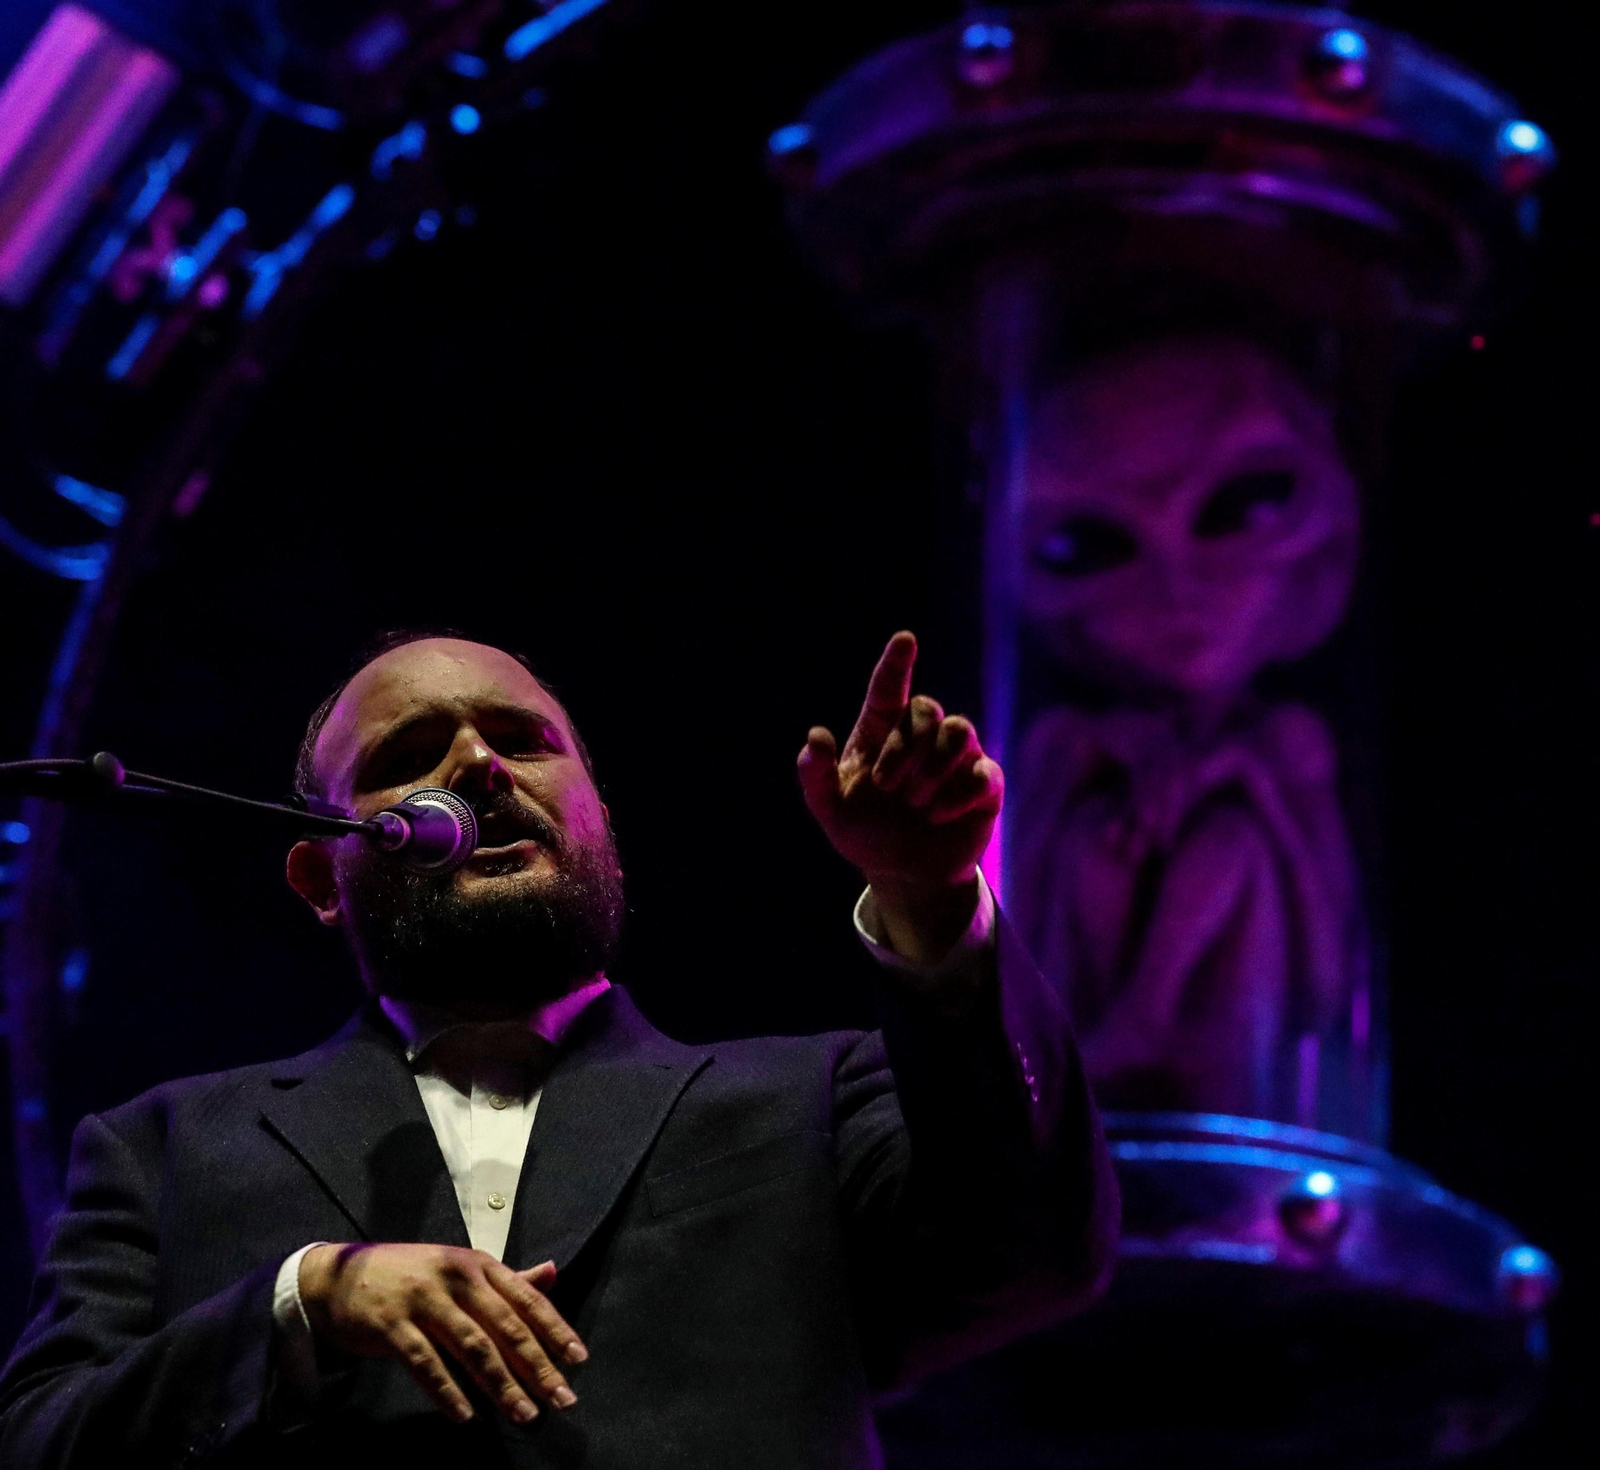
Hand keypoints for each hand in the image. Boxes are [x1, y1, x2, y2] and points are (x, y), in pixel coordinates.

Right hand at [297, 1242, 586, 1423]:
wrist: (338, 1277)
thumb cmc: (412, 1275)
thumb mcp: (461, 1269)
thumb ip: (507, 1279)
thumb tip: (554, 1272)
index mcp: (478, 1263)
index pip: (525, 1298)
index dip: (554, 1328)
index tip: (578, 1359)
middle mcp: (456, 1277)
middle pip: (505, 1326)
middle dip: (537, 1365)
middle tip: (562, 1398)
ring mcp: (422, 1299)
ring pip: (472, 1347)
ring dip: (501, 1385)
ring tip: (525, 1414)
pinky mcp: (391, 1325)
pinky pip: (425, 1363)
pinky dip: (448, 1392)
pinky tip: (466, 1417)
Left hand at [797, 632, 1002, 964]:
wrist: (904, 874)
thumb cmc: (864, 833)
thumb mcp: (830, 810)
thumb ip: (816, 775)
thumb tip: (816, 736)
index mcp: (881, 734)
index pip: (889, 689)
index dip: (896, 663)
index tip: (904, 640)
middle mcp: (921, 738)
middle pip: (927, 708)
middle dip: (906, 747)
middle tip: (889, 788)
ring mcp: (957, 758)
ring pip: (959, 730)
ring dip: (934, 766)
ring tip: (917, 804)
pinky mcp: (984, 785)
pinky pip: (984, 771)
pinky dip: (959, 793)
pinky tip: (938, 815)